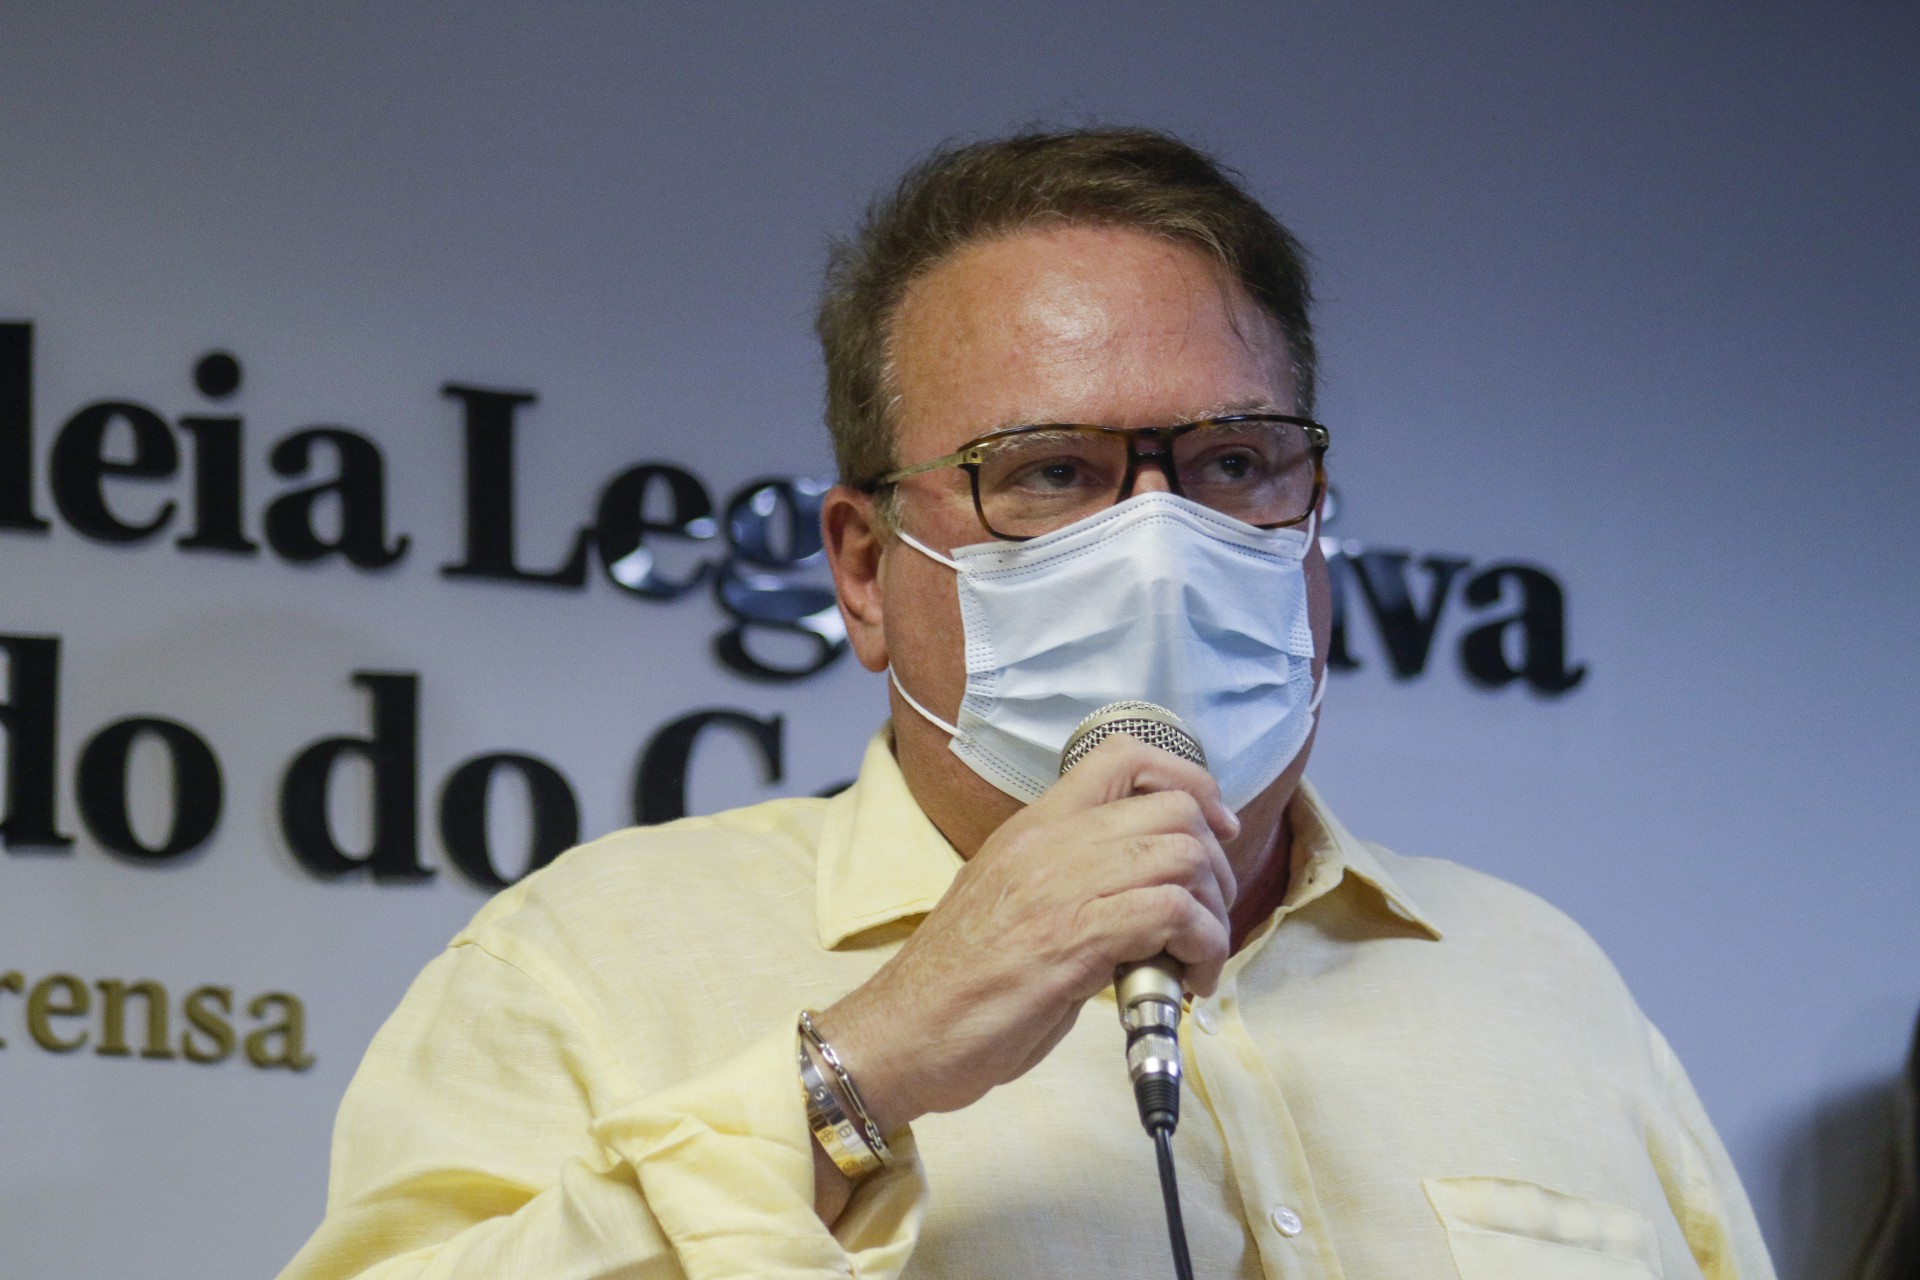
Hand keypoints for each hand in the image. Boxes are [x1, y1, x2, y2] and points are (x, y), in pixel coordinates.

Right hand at [814, 736, 1239, 1136]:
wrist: (904, 1031)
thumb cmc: (960, 981)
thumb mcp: (1016, 900)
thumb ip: (1075, 881)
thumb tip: (1147, 897)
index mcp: (1035, 826)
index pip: (1124, 754)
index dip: (1189, 782)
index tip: (1212, 831)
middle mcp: (1049, 842)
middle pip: (1175, 809)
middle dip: (1216, 864)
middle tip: (1209, 917)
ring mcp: (1060, 887)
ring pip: (1182, 857)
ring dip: (1213, 915)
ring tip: (1199, 960)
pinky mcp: (1071, 939)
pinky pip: (1170, 913)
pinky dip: (1202, 947)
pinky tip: (1188, 979)